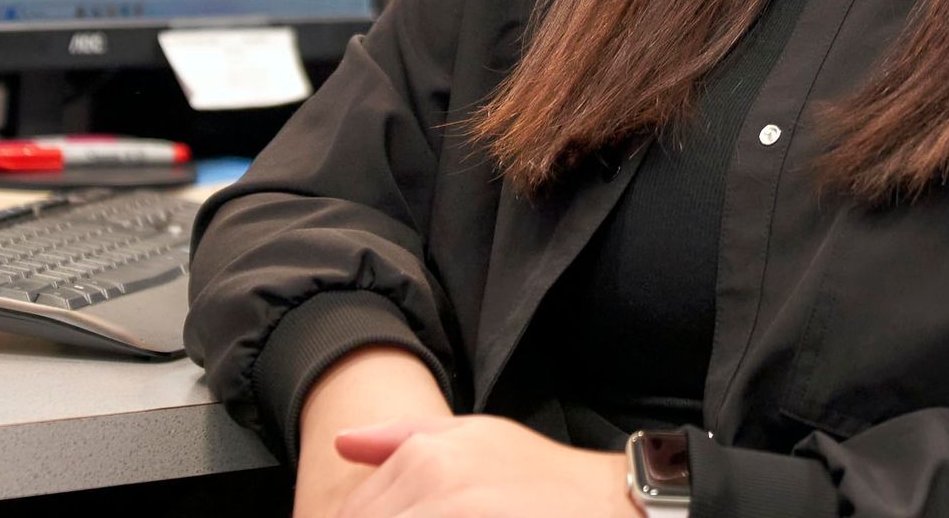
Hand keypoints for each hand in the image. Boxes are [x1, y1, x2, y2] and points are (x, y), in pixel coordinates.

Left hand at [332, 413, 633, 517]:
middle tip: (439, 516)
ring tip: (463, 516)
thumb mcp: (475, 439)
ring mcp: (453, 512)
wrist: (608, 507)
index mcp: (425, 457)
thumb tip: (341, 442)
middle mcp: (433, 483)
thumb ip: (401, 438)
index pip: (350, 513)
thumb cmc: (541, 480)